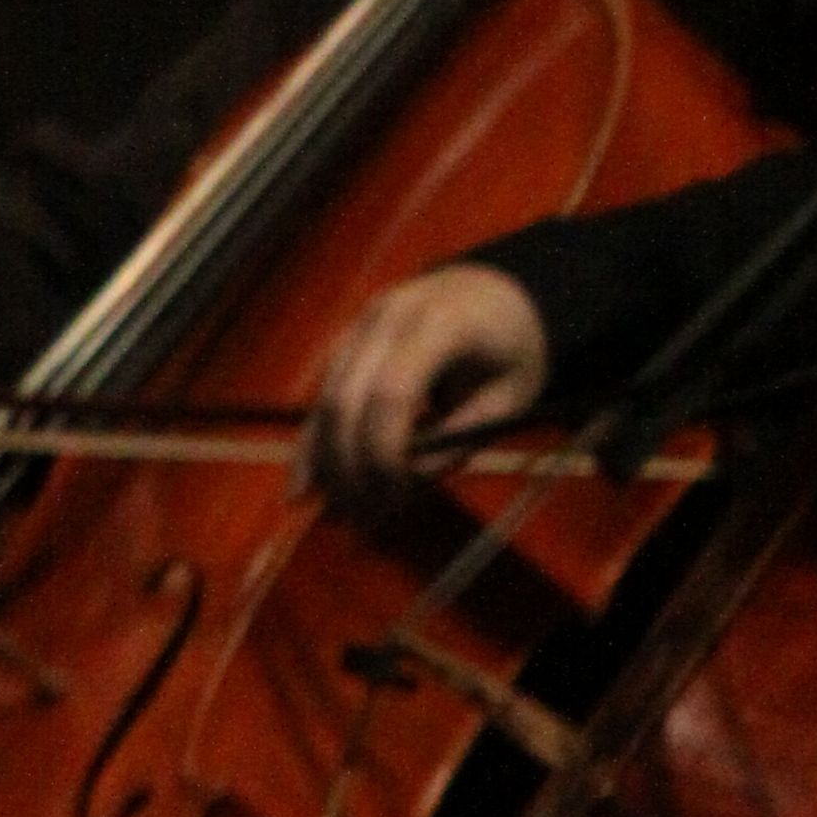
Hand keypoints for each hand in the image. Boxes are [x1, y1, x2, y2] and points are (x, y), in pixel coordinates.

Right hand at [304, 263, 550, 519]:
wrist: (498, 293)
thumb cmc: (513, 348)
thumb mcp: (510, 396)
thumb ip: (460, 438)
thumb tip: (406, 483)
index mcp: (440, 322)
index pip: (393, 392)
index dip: (386, 452)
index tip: (396, 499)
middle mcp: (389, 316)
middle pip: (348, 398)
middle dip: (350, 467)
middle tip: (364, 522)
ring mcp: (361, 325)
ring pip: (327, 398)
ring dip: (328, 463)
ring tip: (341, 517)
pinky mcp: (348, 341)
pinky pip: (324, 395)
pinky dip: (315, 443)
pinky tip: (303, 487)